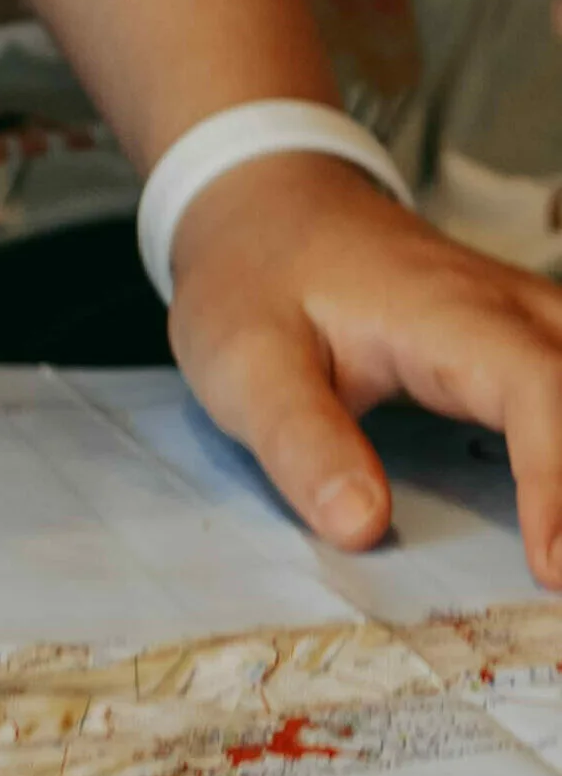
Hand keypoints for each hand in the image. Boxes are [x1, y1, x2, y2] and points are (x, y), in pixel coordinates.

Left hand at [167, 150, 561, 577]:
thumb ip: (301, 442)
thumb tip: (362, 527)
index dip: (557, 485)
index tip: (550, 569)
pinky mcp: (537, 343)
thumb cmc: (254, 280)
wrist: (263, 206)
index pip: (538, 393)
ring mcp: (535, 322)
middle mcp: (516, 311)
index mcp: (450, 313)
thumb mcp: (245, 361)